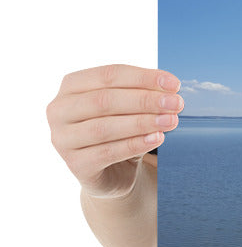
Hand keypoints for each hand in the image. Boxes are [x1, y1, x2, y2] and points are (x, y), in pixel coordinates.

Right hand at [47, 64, 183, 199]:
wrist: (112, 171)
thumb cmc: (120, 130)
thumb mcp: (129, 108)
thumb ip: (143, 94)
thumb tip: (170, 88)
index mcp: (71, 87)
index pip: (108, 75)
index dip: (143, 77)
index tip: (174, 84)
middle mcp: (59, 110)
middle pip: (105, 100)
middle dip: (145, 100)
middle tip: (176, 103)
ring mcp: (62, 139)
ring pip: (104, 127)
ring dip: (142, 122)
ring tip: (171, 121)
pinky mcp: (75, 164)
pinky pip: (107, 152)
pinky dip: (135, 144)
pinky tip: (158, 138)